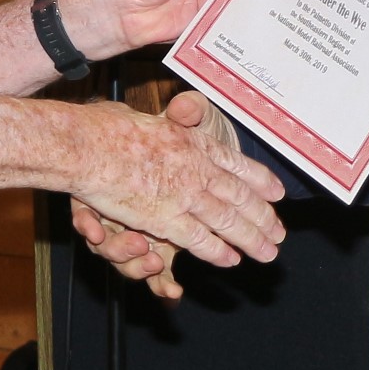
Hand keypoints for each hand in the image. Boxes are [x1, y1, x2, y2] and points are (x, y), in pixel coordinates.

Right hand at [72, 91, 270, 298]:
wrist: (89, 145)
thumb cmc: (110, 127)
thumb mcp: (152, 115)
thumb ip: (174, 116)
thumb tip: (185, 111)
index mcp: (195, 142)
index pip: (237, 164)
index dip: (260, 180)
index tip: (277, 193)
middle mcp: (198, 168)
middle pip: (240, 197)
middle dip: (263, 217)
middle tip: (279, 233)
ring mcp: (184, 194)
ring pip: (228, 221)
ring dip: (251, 238)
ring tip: (268, 252)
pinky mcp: (166, 219)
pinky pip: (199, 239)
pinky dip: (217, 250)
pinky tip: (231, 259)